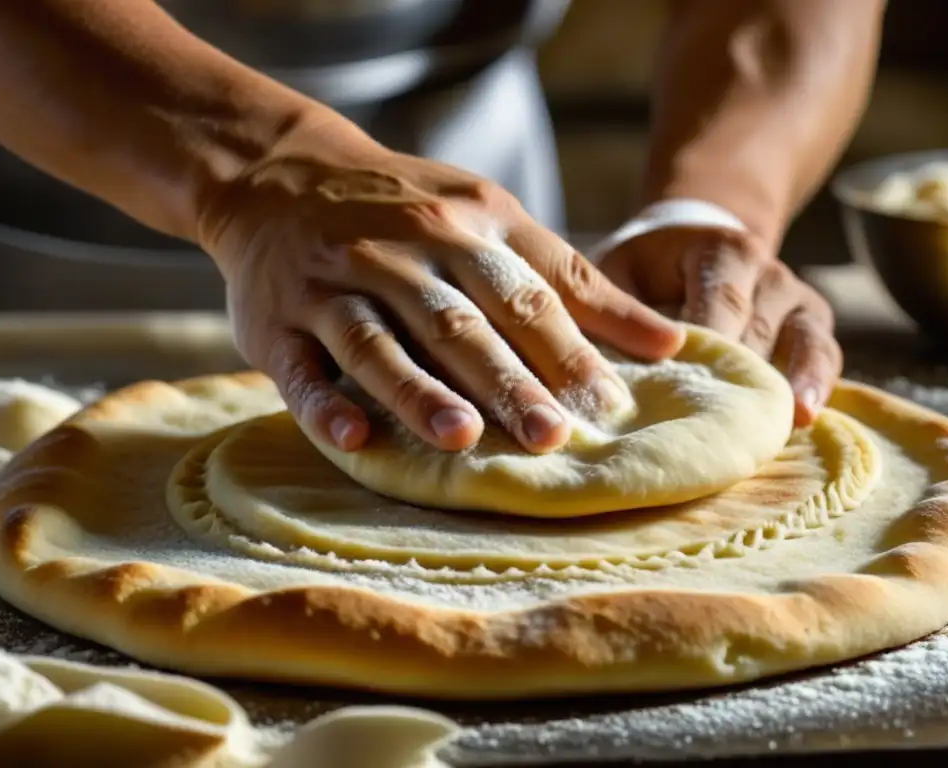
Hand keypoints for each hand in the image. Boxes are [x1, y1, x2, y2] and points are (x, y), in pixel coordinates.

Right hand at [197, 136, 683, 454]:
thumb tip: (668, 343)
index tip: (608, 404)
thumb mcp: (493, 219)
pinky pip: (299, 366)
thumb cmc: (411, 210)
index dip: (569, 348)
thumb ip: (572, 280)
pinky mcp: (279, 320)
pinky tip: (353, 439)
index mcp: (466, 224)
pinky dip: (323, 402)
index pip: (527, 291)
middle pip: (460, 321)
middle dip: (508, 380)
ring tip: (462, 437)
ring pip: (379, 341)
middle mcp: (403, 250)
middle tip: (550, 438)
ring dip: (418, 391)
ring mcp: (335, 283)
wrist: (286, 174)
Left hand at [599, 226, 841, 426]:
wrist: (690, 247)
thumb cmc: (645, 271)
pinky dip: (818, 384)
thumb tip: (602, 369)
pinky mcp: (811, 322)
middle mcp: (765, 270)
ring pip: (802, 343)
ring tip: (789, 421)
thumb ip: (616, 314)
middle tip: (720, 430)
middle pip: (758, 333)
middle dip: (740, 380)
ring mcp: (794, 296)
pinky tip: (806, 417)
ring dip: (790, 385)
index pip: (719, 304)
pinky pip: (824, 353)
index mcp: (719, 251)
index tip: (690, 390)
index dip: (709, 347)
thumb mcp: (621, 274)